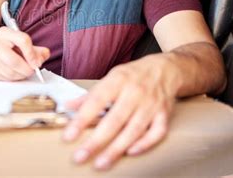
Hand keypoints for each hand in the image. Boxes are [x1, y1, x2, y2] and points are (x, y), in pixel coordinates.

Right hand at [0, 26, 49, 80]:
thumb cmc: (1, 43)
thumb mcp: (16, 40)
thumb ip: (33, 48)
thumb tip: (45, 55)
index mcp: (4, 33)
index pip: (23, 40)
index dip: (32, 53)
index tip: (37, 62)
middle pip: (14, 61)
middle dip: (27, 69)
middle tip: (32, 71)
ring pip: (9, 73)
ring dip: (20, 76)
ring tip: (22, 72)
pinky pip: (2, 79)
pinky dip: (11, 79)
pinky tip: (12, 74)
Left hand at [63, 54, 177, 169]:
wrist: (165, 69)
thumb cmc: (132, 75)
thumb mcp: (110, 78)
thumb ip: (90, 95)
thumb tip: (67, 106)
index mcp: (117, 81)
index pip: (95, 101)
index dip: (81, 120)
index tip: (68, 136)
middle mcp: (135, 92)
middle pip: (114, 120)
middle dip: (96, 141)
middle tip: (80, 156)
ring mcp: (151, 104)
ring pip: (133, 130)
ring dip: (116, 149)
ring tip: (100, 163)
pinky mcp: (164, 114)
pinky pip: (156, 133)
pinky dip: (144, 144)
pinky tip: (130, 153)